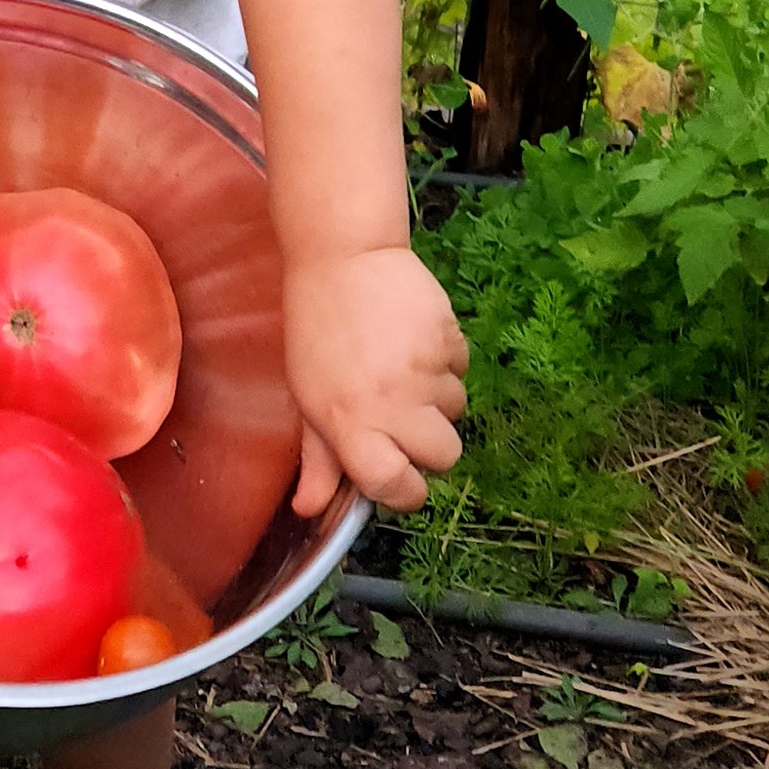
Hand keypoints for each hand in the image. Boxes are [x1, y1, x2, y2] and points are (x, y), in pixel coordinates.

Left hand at [284, 245, 466, 515]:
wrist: (341, 257)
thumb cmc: (315, 331)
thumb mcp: (306, 398)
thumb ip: (318, 459)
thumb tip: (310, 511)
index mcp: (351, 426)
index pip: (397, 487)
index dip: (405, 492)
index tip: (400, 479)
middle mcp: (392, 405)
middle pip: (445, 457)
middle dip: (430, 444)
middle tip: (402, 417)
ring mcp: (425, 371)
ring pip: (457, 410)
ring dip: (437, 398)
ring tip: (401, 367)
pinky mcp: (449, 338)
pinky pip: (463, 368)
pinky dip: (446, 361)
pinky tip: (414, 340)